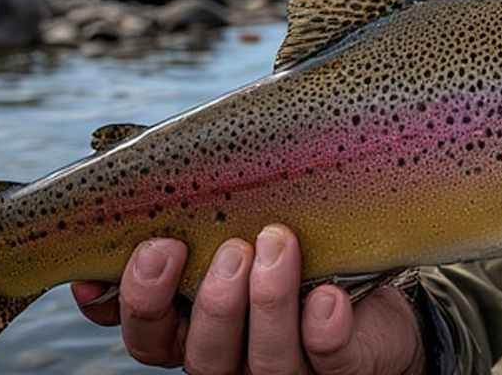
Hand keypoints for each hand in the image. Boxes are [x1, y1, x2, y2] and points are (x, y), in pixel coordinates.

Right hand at [72, 224, 425, 373]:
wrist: (375, 293)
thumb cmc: (292, 245)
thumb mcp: (239, 222)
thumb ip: (190, 202)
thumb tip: (126, 149)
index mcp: (194, 328)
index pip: (147, 334)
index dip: (134, 302)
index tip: (153, 248)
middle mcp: (234, 357)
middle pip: (201, 357)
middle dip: (213, 303)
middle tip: (232, 249)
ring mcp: (288, 368)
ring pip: (264, 363)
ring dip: (268, 303)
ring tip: (279, 245)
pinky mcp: (344, 368)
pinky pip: (329, 358)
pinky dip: (324, 328)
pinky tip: (327, 296)